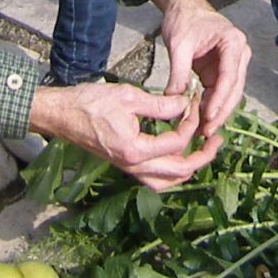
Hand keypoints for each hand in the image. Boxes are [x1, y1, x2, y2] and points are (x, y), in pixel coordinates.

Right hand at [29, 82, 210, 188]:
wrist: (61, 114)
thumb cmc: (89, 103)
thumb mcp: (129, 96)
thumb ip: (161, 104)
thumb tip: (186, 105)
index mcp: (136, 151)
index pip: (177, 143)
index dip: (190, 122)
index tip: (193, 103)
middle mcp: (133, 166)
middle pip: (179, 172)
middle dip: (202, 156)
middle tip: (217, 139)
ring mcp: (129, 168)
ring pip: (167, 181)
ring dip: (188, 168)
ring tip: (202, 150)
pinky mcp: (125, 164)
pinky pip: (155, 178)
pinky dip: (171, 171)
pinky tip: (178, 155)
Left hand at [156, 0, 249, 148]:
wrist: (183, 8)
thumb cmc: (183, 19)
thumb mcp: (178, 44)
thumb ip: (178, 72)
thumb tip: (174, 99)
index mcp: (233, 42)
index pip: (229, 76)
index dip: (220, 99)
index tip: (208, 116)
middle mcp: (239, 53)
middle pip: (233, 89)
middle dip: (220, 111)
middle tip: (206, 131)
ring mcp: (233, 63)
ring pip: (229, 94)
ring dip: (217, 112)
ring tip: (203, 131)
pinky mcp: (222, 70)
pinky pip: (218, 92)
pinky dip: (210, 106)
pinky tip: (200, 119)